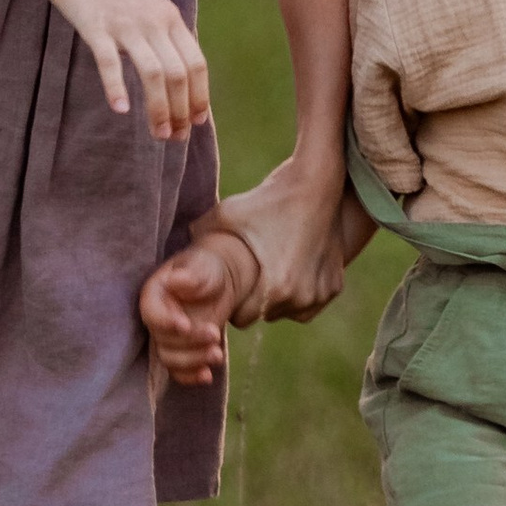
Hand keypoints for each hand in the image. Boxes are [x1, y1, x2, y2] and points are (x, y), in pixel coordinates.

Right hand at [32, 0, 211, 138]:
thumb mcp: (148, 5)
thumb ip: (164, 33)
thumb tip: (178, 71)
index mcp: (170, 18)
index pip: (196, 63)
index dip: (200, 96)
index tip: (197, 122)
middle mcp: (154, 22)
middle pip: (179, 74)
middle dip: (181, 111)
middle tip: (175, 137)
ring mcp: (126, 24)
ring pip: (154, 73)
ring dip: (159, 108)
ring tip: (158, 134)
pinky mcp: (97, 27)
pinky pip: (111, 62)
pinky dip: (117, 87)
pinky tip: (120, 109)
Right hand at [140, 229, 259, 384]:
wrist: (220, 284)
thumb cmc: (207, 269)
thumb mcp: (202, 266)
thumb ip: (190, 275)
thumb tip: (175, 280)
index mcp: (154, 295)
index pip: (151, 313)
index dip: (166, 322)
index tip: (186, 325)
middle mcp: (157, 319)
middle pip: (163, 339)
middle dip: (189, 342)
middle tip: (215, 335)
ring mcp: (168, 338)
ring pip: (170, 359)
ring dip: (193, 361)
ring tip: (217, 354)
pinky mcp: (181, 352)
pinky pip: (178, 371)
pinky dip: (190, 377)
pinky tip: (207, 376)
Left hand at [213, 158, 350, 320]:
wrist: (317, 187)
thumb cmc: (268, 200)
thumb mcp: (228, 215)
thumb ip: (199, 238)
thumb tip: (172, 262)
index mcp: (273, 289)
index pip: (241, 318)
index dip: (234, 302)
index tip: (232, 284)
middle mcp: (300, 299)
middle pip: (263, 316)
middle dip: (254, 301)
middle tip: (251, 273)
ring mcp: (320, 295)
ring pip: (286, 311)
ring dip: (278, 299)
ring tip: (273, 265)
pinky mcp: (334, 288)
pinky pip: (308, 304)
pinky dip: (300, 293)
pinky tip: (294, 266)